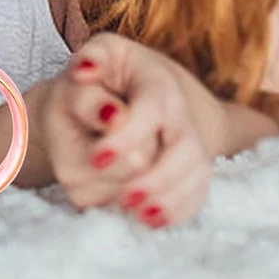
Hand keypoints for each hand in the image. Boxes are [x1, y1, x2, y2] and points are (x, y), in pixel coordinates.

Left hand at [46, 33, 217, 227]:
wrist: (117, 95)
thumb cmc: (97, 77)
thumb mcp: (91, 59)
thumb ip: (88, 62)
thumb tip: (84, 71)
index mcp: (158, 82)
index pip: (149, 113)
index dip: (124, 139)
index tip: (96, 158)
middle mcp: (182, 115)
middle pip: (184, 155)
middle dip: (154, 180)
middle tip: (125, 198)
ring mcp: (192, 146)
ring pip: (194, 181)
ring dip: (165, 201)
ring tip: (133, 211)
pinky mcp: (193, 173)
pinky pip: (195, 199)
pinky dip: (173, 212)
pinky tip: (147, 219)